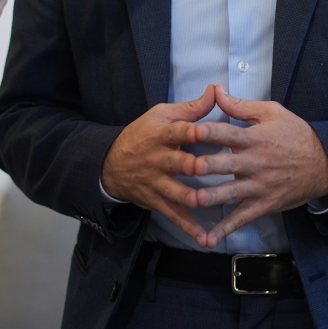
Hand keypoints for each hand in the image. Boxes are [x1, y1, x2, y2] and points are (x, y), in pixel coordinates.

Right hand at [101, 85, 215, 244]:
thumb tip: (216, 89)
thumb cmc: (144, 135)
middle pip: (175, 162)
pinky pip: (174, 216)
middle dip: (190, 165)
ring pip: (174, 191)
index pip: (176, 131)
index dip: (189, 130)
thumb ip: (192, 107)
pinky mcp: (156, 201)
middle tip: (205, 168)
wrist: (111, 164)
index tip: (203, 130)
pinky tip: (205, 238)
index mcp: (161, 134)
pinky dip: (189, 228)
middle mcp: (158, 159)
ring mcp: (156, 182)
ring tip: (204, 203)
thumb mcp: (162, 115)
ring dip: (188, 198)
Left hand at [190, 85, 327, 248]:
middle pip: (228, 163)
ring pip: (232, 192)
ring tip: (194, 200)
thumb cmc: (297, 135)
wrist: (324, 165)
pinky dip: (225, 229)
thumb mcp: (272, 113)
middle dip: (208, 165)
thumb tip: (217, 91)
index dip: (210, 131)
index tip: (192, 130)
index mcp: (255, 138)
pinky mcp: (263, 204)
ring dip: (213, 197)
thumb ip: (241, 105)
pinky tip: (208, 238)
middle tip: (189, 166)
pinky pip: (241, 218)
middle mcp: (255, 162)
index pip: (229, 132)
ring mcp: (259, 186)